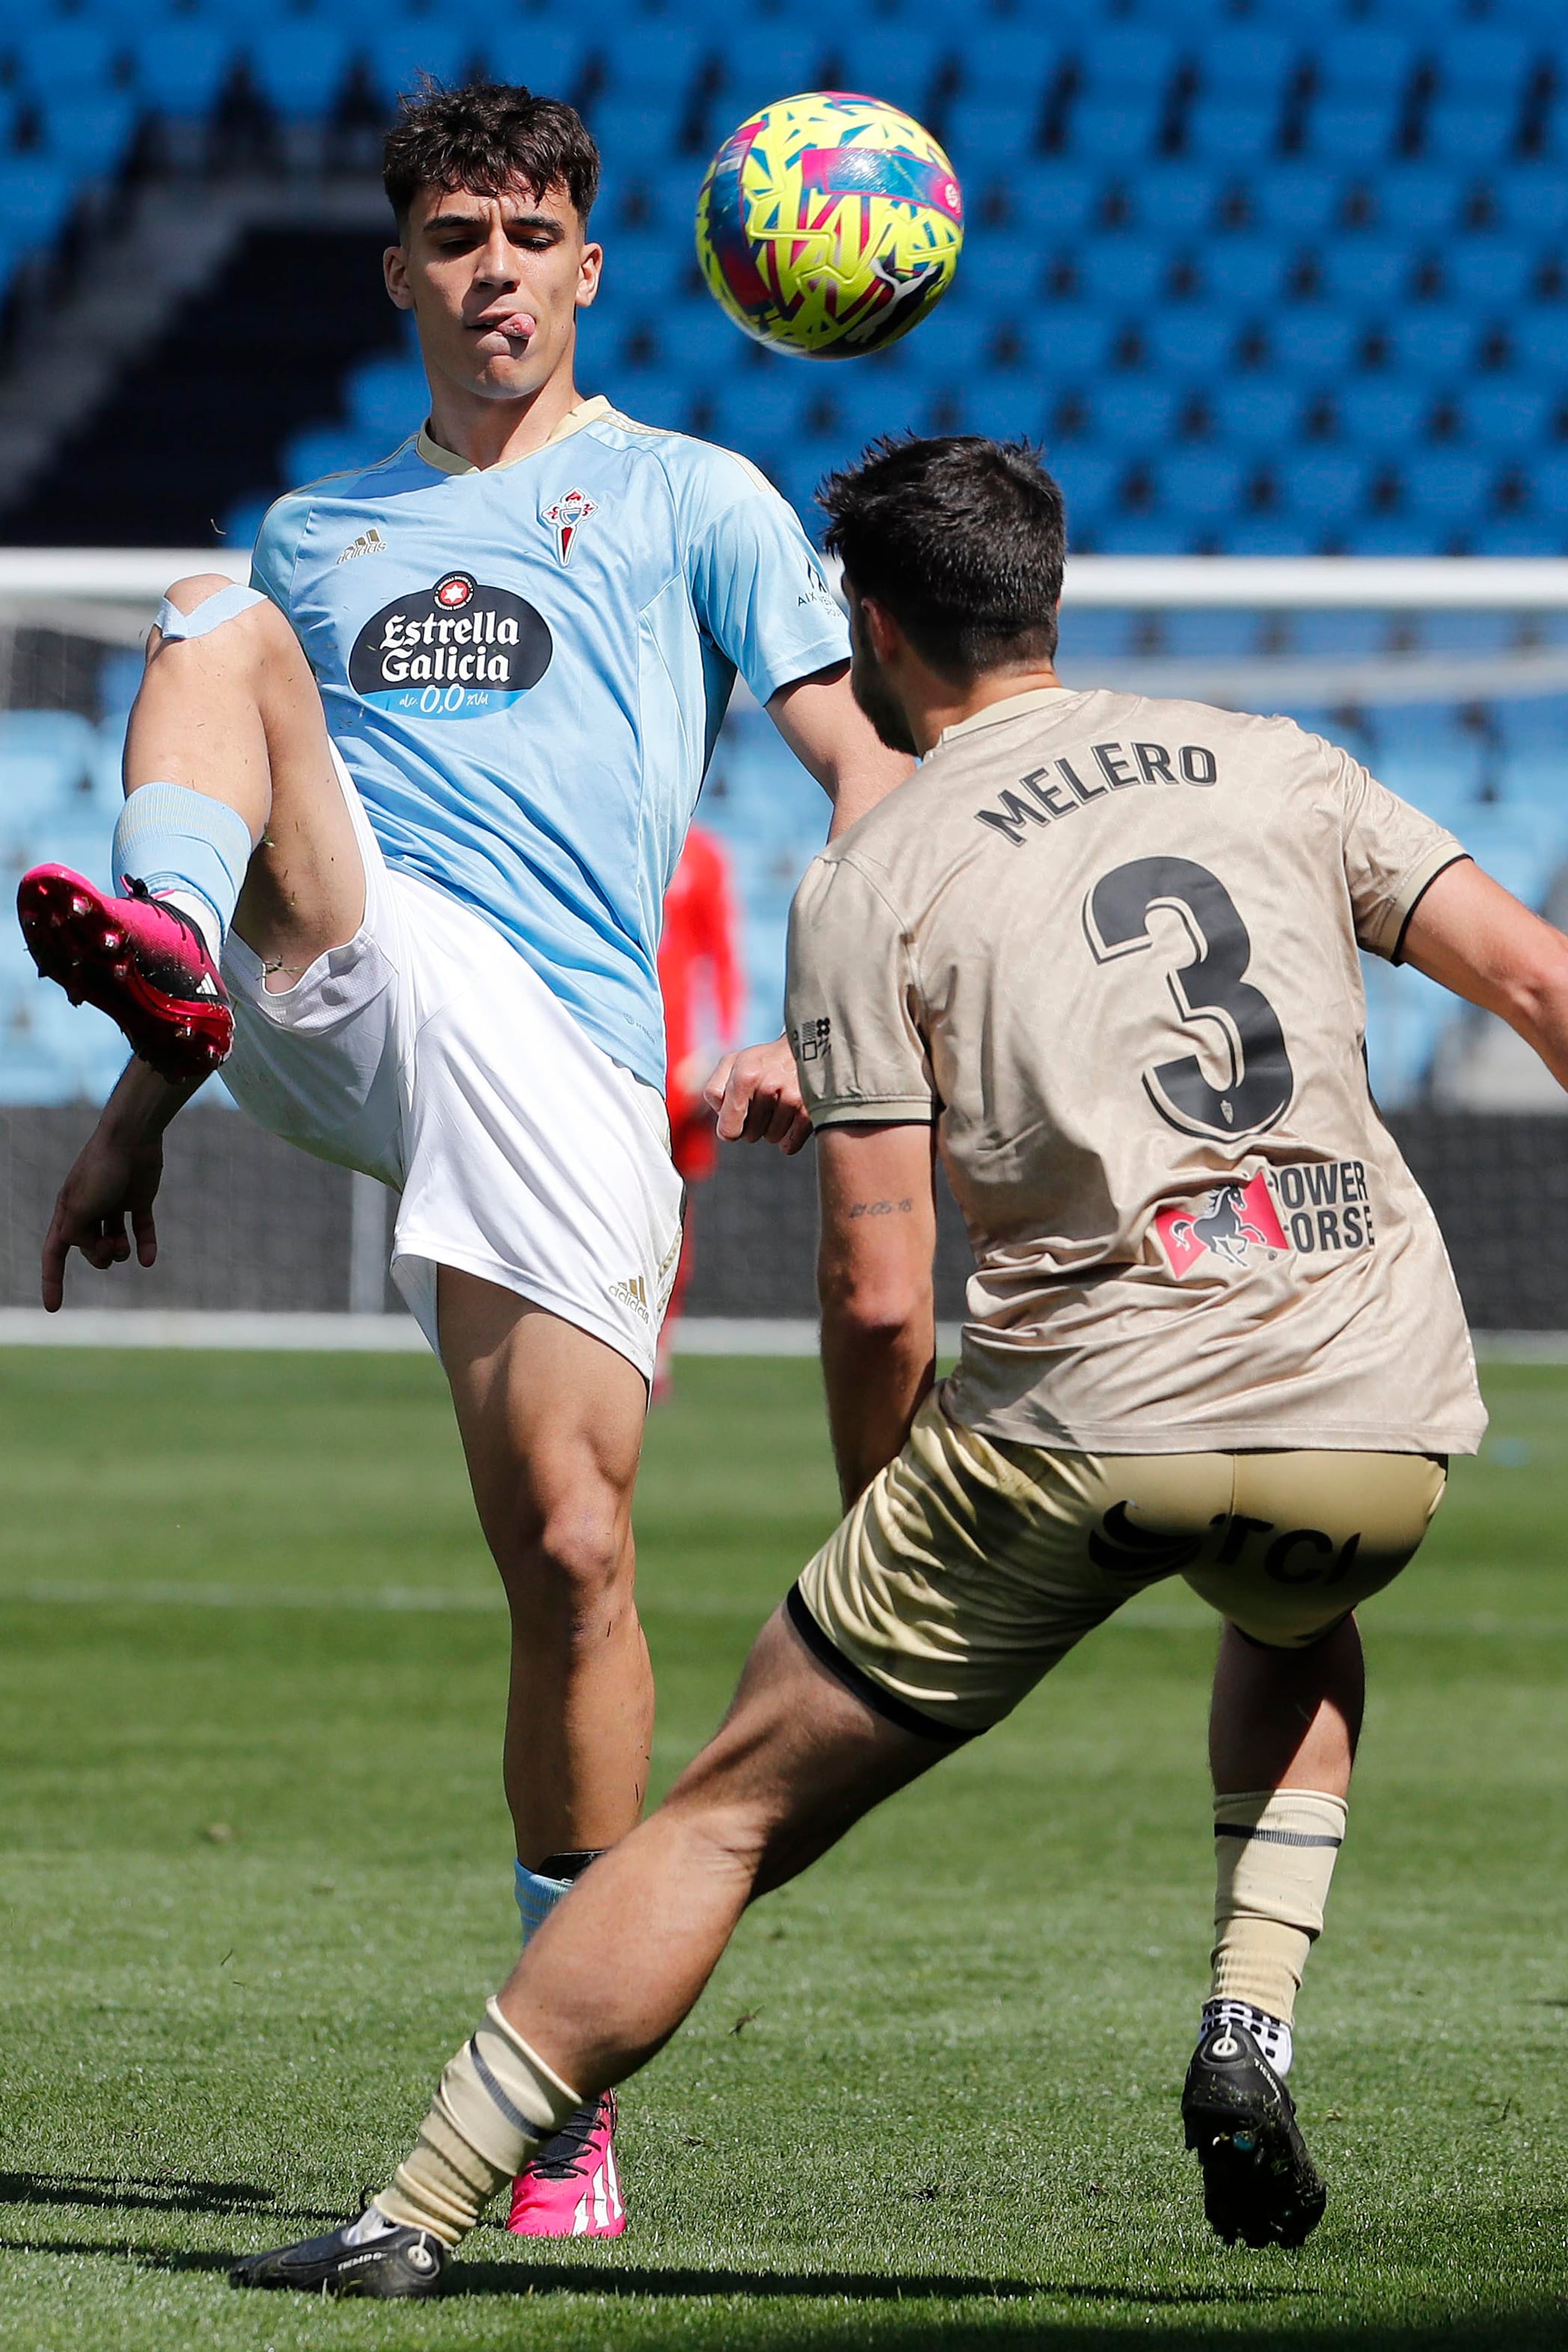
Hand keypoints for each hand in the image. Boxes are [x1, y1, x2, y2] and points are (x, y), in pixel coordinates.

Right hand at [42, 1114, 164, 1310]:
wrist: (132, 1138)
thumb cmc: (101, 1169)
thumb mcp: (79, 1208)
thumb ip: (77, 1235)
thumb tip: (93, 1251)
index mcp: (68, 1211)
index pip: (54, 1251)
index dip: (52, 1280)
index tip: (53, 1308)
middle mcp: (89, 1209)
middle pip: (90, 1249)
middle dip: (99, 1256)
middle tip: (110, 1249)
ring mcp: (114, 1205)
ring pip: (115, 1242)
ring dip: (120, 1252)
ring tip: (125, 1248)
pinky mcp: (139, 1200)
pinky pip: (142, 1231)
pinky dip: (146, 1246)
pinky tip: (148, 1260)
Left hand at [704, 1035, 811, 1154]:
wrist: (806, 1048)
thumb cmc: (764, 1060)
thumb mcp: (732, 1063)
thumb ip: (715, 1090)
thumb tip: (721, 1119)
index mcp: (745, 1076)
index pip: (729, 1129)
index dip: (729, 1130)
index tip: (734, 1124)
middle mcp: (769, 1087)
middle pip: (749, 1135)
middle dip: (751, 1124)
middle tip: (761, 1104)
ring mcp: (793, 1099)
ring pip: (771, 1138)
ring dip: (771, 1127)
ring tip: (777, 1104)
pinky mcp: (811, 1112)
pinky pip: (790, 1144)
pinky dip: (789, 1135)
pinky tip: (790, 1114)